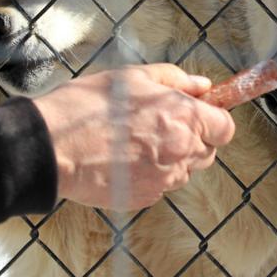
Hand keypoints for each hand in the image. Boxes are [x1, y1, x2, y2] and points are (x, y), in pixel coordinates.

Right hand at [30, 64, 233, 210]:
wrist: (50, 147)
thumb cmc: (88, 107)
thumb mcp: (133, 77)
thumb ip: (175, 80)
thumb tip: (202, 86)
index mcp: (185, 119)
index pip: (225, 128)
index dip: (214, 120)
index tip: (198, 113)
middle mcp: (181, 153)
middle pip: (207, 152)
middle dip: (194, 138)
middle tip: (161, 123)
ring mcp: (163, 180)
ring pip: (183, 171)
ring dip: (171, 158)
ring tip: (136, 141)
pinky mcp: (143, 198)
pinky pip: (160, 185)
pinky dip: (150, 174)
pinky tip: (123, 159)